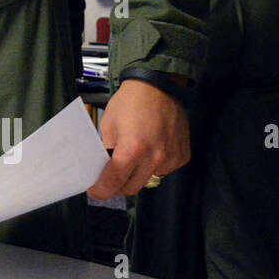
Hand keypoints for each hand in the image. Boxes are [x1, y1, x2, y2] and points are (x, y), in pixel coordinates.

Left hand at [88, 77, 190, 199]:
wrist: (158, 86)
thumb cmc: (130, 102)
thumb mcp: (109, 124)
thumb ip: (107, 149)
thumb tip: (102, 168)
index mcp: (133, 149)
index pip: (115, 180)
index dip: (102, 190)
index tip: (96, 192)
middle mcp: (155, 157)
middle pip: (132, 187)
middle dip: (117, 186)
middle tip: (109, 179)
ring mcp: (171, 158)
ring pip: (149, 180)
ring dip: (137, 175)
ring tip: (132, 158)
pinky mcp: (182, 156)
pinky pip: (164, 170)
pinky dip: (154, 166)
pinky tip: (150, 150)